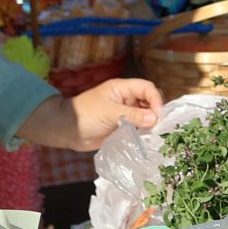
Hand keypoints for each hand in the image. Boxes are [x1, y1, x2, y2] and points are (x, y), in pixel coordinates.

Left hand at [18, 76, 163, 150]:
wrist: (67, 130)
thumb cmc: (85, 115)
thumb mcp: (110, 112)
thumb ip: (133, 115)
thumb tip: (155, 118)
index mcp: (123, 88)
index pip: (147, 88)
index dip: (156, 99)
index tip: (159, 116)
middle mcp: (126, 99)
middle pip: (149, 101)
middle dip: (156, 112)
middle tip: (160, 128)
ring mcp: (124, 113)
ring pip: (145, 115)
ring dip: (151, 124)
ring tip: (156, 135)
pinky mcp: (122, 127)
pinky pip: (138, 127)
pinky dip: (144, 132)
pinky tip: (147, 140)